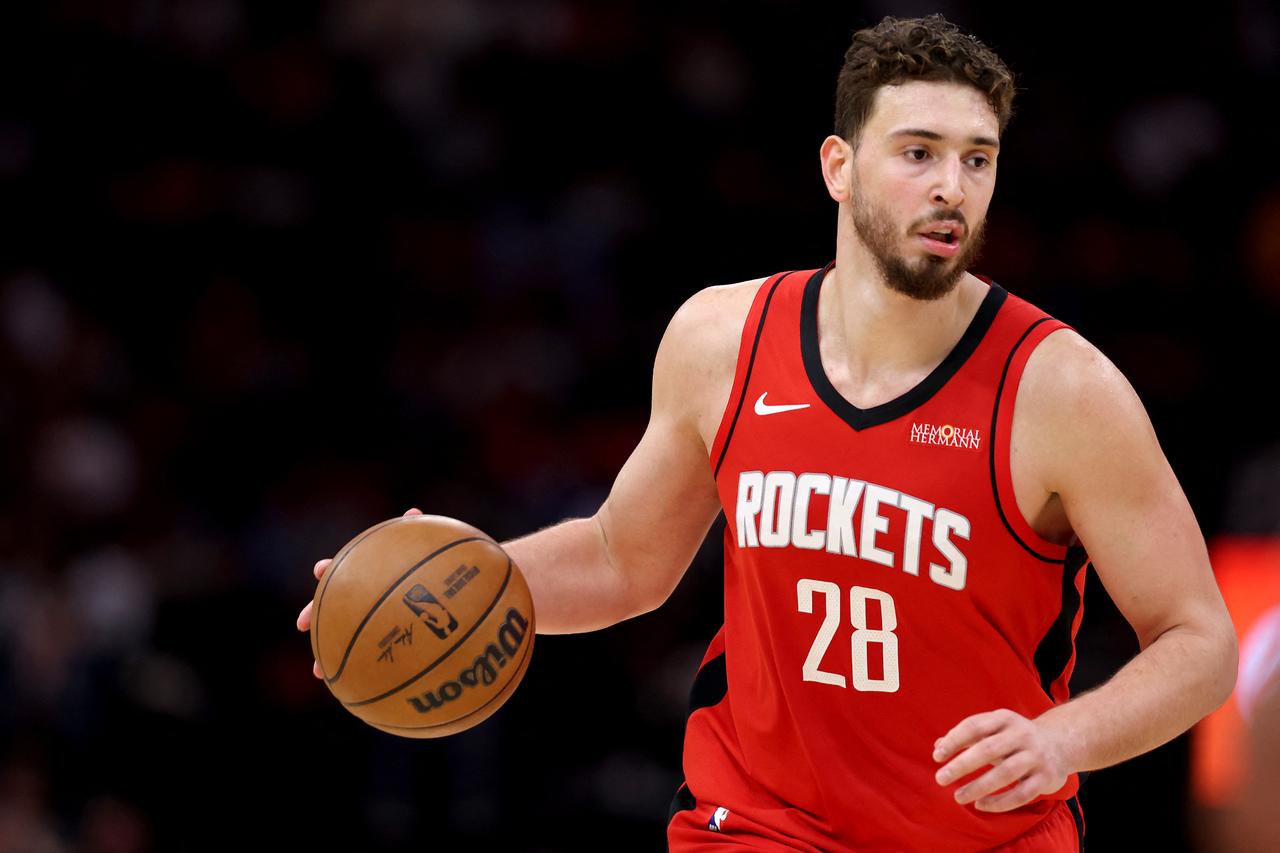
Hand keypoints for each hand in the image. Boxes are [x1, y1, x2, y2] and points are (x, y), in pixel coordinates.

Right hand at [296, 507, 423, 678]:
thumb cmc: (430, 570)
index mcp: (365, 575)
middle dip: (315, 613)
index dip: (329, 570)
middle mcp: (359, 597)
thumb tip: (414, 514)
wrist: (442, 597)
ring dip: (328, 653)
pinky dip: (360, 673)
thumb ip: (415, 533)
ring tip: (320, 672)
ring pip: (340, 637)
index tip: (320, 570)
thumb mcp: (423, 551)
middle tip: (302, 624)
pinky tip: (358, 690)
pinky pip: (366, 660)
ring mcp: (367, 620)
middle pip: (329, 605)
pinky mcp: (380, 642)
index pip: (341, 569)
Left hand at [932, 708, 1069, 812]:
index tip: (937, 756)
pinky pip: (1021, 793)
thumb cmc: (1014, 738)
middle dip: (962, 765)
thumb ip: (966, 737)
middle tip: (941, 779)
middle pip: (988, 749)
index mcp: (1004, 719)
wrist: (1060, 744)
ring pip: (1005, 773)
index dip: (954, 741)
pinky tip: (981, 805)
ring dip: (978, 787)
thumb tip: (938, 747)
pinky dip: (1000, 802)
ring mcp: (1035, 756)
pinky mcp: (1046, 777)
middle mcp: (1021, 735)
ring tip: (958, 797)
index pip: (974, 726)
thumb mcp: (993, 730)